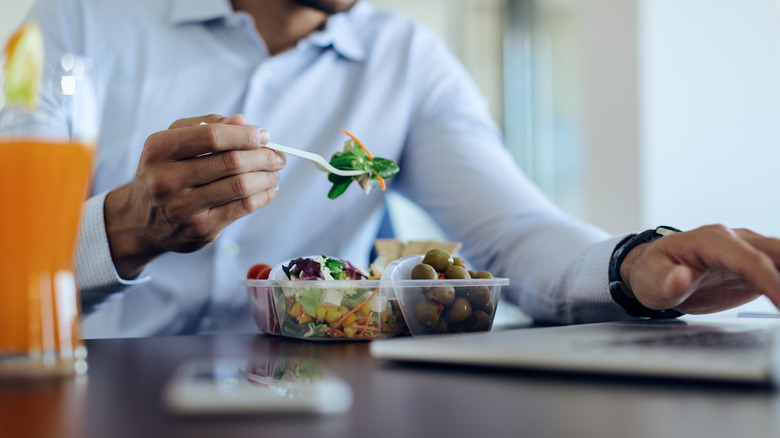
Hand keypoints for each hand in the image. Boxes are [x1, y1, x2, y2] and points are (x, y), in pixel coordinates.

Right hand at [104, 114, 285, 278]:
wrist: (141, 220)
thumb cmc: (164, 172)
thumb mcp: (173, 142)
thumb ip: (206, 126)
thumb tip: (243, 122)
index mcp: (159, 149)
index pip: (212, 136)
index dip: (245, 135)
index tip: (264, 135)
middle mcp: (167, 179)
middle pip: (231, 162)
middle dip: (263, 156)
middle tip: (278, 156)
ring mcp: (183, 207)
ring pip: (241, 186)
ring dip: (267, 177)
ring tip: (275, 172)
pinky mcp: (200, 229)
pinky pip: (242, 208)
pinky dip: (263, 196)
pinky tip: (269, 189)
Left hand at [620, 225, 779, 313]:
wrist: (654, 270)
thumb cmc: (651, 273)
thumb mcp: (649, 281)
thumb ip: (666, 281)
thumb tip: (681, 277)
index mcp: (708, 241)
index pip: (747, 259)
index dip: (769, 280)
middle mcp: (732, 240)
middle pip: (775, 252)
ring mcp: (745, 250)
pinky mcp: (752, 266)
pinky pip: (778, 269)